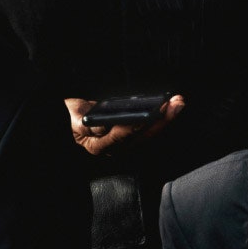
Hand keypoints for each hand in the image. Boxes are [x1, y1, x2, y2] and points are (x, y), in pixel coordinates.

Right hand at [65, 95, 185, 156]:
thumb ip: (90, 126)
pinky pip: (149, 126)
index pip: (121, 136)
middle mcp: (116, 146)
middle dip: (161, 119)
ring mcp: (125, 140)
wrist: (70, 119)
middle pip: (143, 134)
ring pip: (150, 130)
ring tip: (177, 102)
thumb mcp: (76, 122)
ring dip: (165, 116)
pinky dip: (160, 115)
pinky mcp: (131, 132)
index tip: (150, 115)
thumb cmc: (72, 120)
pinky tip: (169, 106)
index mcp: (100, 145)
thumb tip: (107, 127)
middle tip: (174, 104)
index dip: (137, 126)